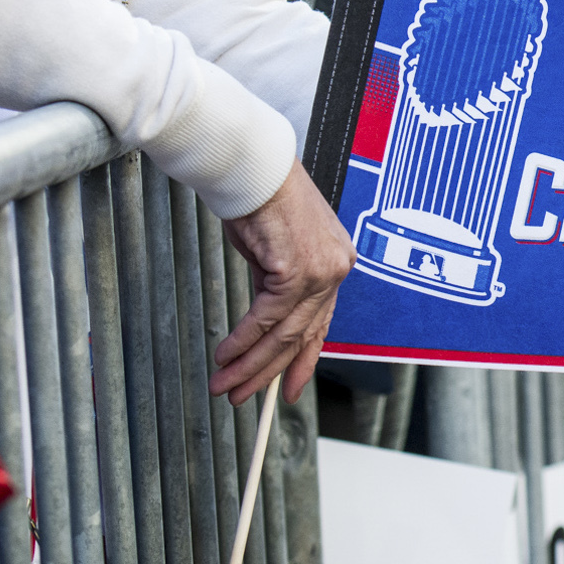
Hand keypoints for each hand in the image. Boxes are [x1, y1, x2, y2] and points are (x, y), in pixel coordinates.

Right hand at [212, 161, 355, 404]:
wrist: (252, 167)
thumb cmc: (261, 200)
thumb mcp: (277, 250)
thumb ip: (279, 284)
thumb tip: (266, 323)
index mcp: (337, 263)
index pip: (321, 323)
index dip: (302, 361)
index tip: (287, 389)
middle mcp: (337, 269)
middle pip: (302, 335)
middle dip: (269, 372)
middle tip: (243, 396)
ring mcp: (321, 270)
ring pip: (285, 333)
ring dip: (251, 364)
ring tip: (225, 385)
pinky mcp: (297, 269)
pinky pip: (267, 318)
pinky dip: (244, 340)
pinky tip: (226, 354)